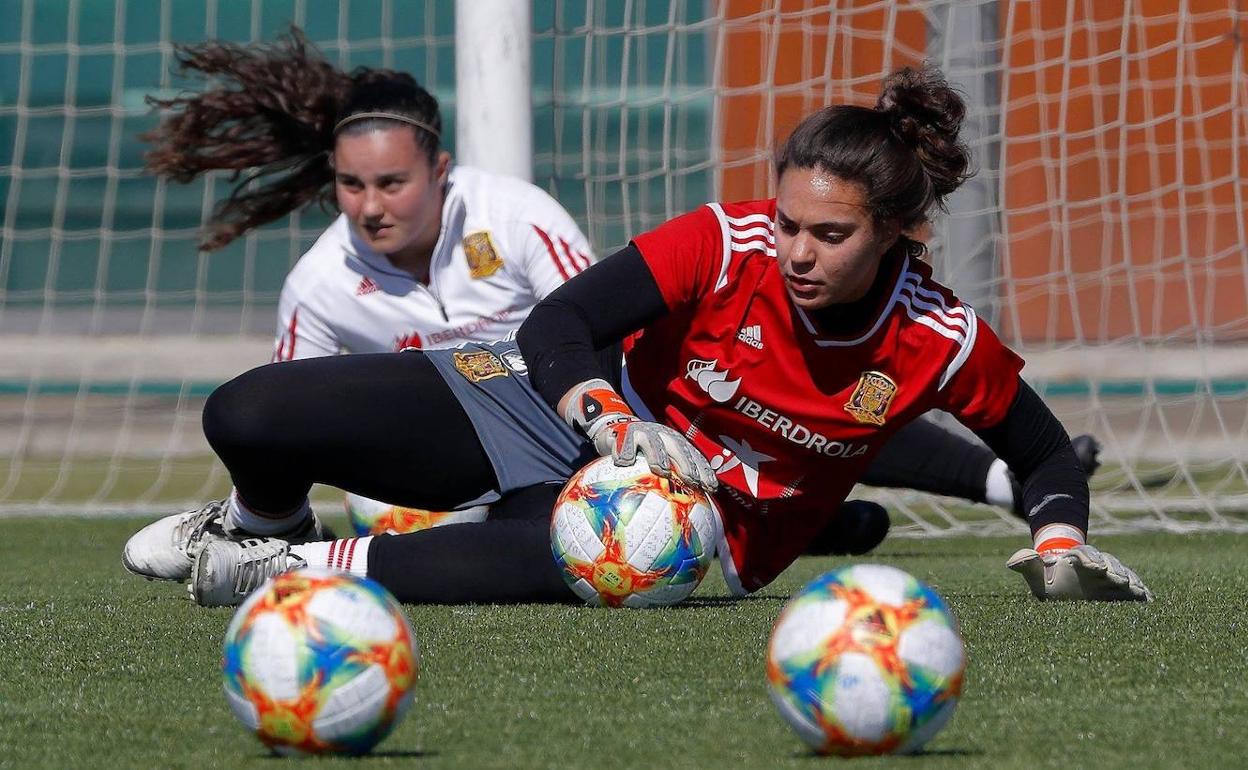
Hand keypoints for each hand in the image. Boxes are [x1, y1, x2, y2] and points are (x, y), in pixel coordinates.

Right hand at [589, 416, 717, 491]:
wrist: (616, 431)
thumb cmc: (640, 454)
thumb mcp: (656, 465)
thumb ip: (669, 481)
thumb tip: (683, 512)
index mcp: (676, 444)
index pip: (694, 457)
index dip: (704, 471)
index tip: (711, 489)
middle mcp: (664, 436)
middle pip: (679, 448)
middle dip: (687, 464)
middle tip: (691, 480)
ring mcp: (646, 432)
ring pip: (654, 442)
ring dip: (659, 456)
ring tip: (661, 470)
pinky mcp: (626, 431)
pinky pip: (626, 441)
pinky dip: (625, 451)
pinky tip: (624, 463)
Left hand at [1007, 544, 1152, 601]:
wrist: (1066, 586)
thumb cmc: (1051, 582)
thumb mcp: (1037, 576)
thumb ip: (1028, 565)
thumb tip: (1013, 560)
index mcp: (1077, 559)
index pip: (1084, 552)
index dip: (1087, 556)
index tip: (1092, 565)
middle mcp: (1098, 564)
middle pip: (1108, 561)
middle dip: (1113, 568)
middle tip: (1118, 577)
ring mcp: (1113, 576)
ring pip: (1123, 573)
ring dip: (1129, 579)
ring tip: (1134, 588)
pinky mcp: (1124, 591)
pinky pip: (1135, 589)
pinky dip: (1142, 593)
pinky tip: (1149, 600)